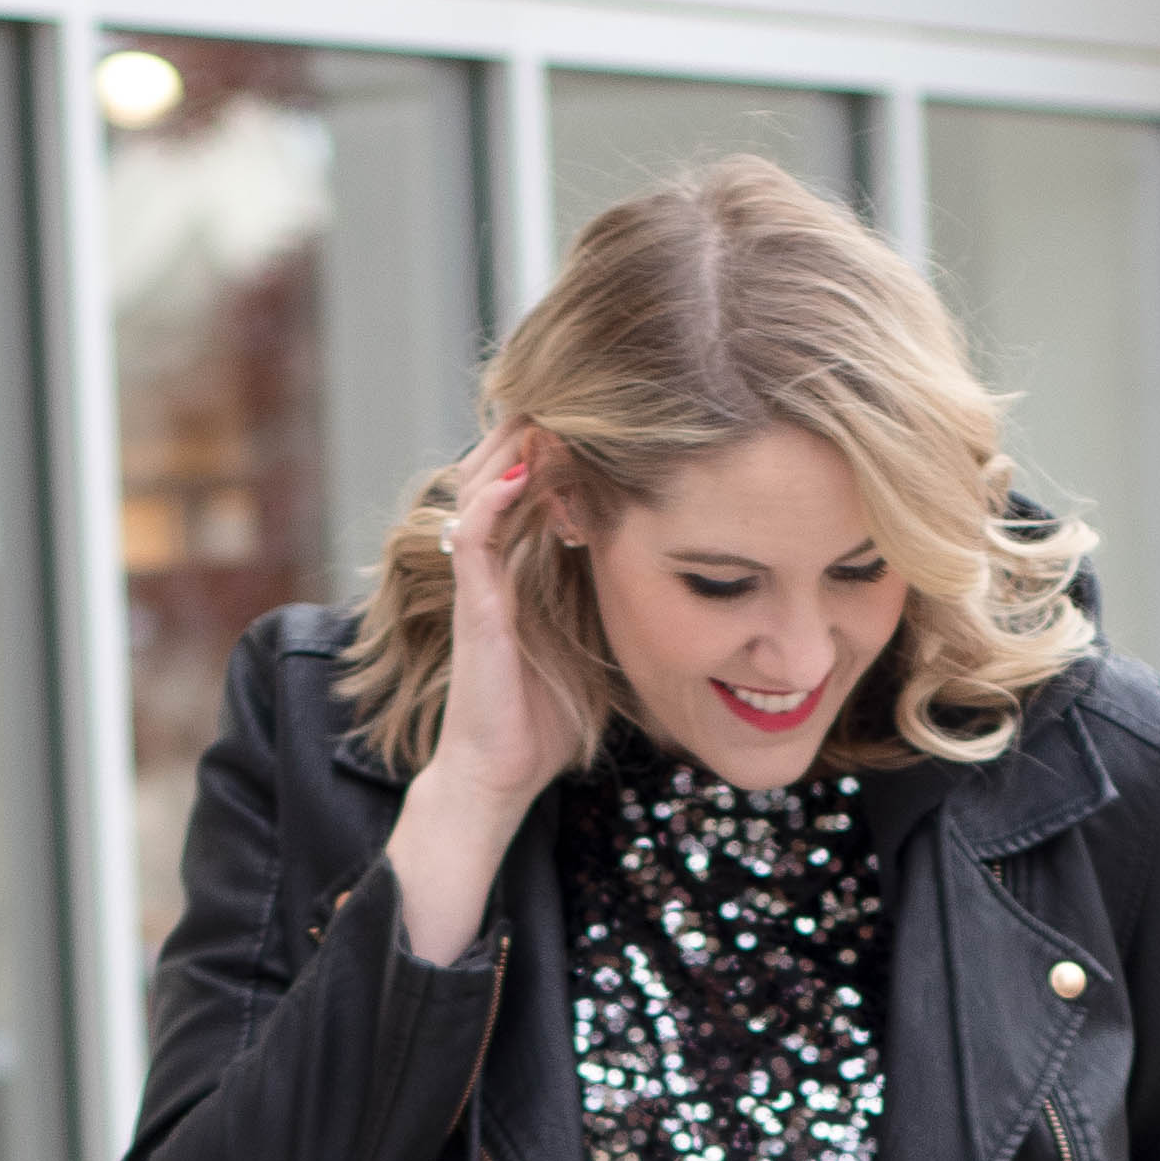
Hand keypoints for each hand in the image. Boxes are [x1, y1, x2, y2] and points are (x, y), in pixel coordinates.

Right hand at [384, 423, 587, 964]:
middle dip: (539, 420)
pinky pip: (475, 532)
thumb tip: (685, 556)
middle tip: (587, 386)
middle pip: (507, 459)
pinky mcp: (474, 603)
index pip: (537, 473)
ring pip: (484, 480)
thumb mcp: (602, 633)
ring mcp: (481, 576)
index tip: (612, 408)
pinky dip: (498, 496)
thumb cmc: (552, 713)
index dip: (565, 437)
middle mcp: (498, 556)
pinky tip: (530, 471)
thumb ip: (621, 589)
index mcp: (526, 558)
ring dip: (519, 443)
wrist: (505, 774)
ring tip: (556, 409)